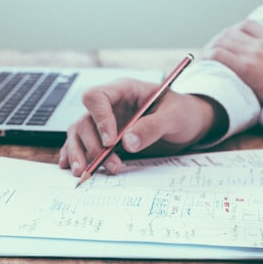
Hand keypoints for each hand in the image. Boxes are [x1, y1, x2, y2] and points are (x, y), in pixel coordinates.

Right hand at [58, 78, 224, 175]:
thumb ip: (152, 127)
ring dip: (80, 154)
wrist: (189, 124)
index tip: (110, 141)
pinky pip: (82, 144)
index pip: (97, 97)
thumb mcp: (174, 116)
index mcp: (124, 90)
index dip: (99, 119)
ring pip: (79, 134)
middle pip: (85, 120)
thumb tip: (128, 142)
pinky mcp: (105, 138)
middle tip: (110, 164)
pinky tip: (73, 167)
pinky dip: (75, 156)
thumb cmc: (183, 112)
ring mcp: (105, 122)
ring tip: (85, 173)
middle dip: (93, 145)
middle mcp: (110, 105)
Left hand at [201, 20, 262, 102]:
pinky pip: (218, 55)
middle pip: (230, 32)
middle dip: (217, 41)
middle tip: (210, 53)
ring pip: (222, 41)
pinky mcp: (246, 68)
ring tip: (205, 60)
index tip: (227, 42)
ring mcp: (254, 54)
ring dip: (210, 48)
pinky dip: (208, 58)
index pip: (247, 25)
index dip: (232, 32)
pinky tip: (204, 65)